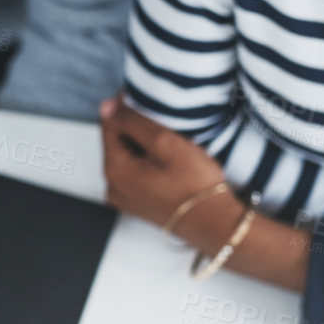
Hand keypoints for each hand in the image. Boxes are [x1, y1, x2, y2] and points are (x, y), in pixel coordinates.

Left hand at [99, 99, 232, 244]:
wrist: (215, 224)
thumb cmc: (195, 185)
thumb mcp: (165, 143)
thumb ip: (133, 122)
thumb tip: (109, 107)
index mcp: (114, 170)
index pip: (108, 124)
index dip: (126, 106)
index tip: (147, 99)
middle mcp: (113, 187)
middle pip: (116, 141)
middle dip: (134, 126)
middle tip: (163, 121)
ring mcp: (124, 198)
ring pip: (127, 155)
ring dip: (142, 142)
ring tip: (169, 139)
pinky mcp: (138, 203)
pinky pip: (135, 172)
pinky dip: (147, 160)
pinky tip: (168, 159)